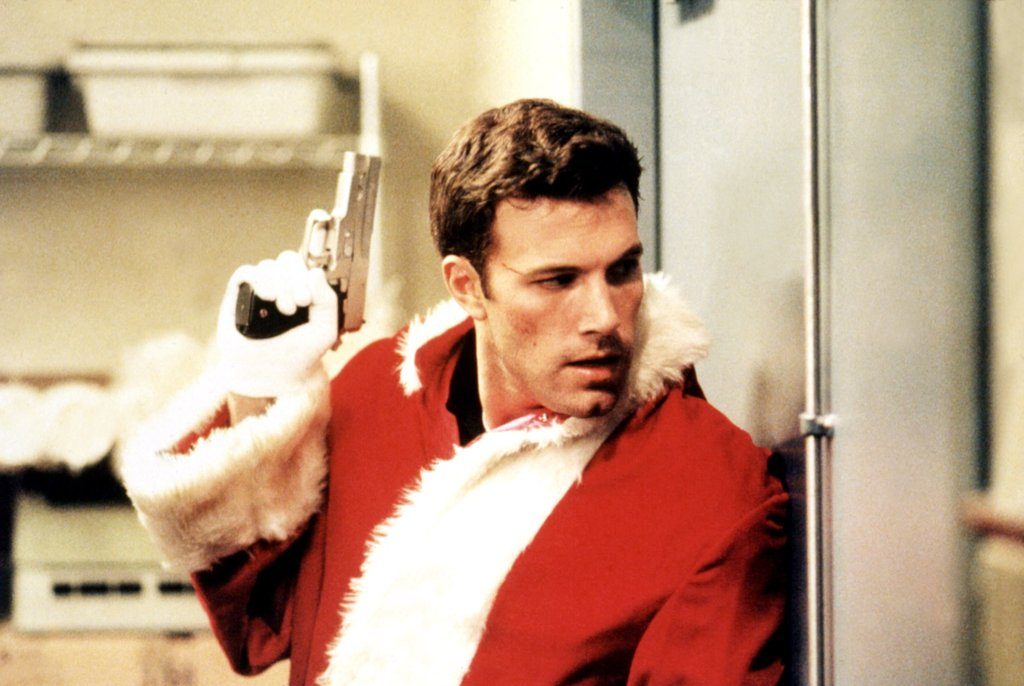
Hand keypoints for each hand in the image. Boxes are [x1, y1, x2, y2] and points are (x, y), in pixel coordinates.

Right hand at [215, 250, 337, 397]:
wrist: (270, 377)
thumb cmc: (298, 355)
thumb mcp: (324, 330)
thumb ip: (327, 301)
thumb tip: (314, 272)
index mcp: (302, 291)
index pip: (305, 267)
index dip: (307, 277)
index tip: (307, 301)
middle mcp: (280, 288)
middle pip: (287, 260)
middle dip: (295, 278)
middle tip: (299, 303)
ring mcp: (258, 292)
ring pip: (268, 265)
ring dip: (279, 283)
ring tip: (284, 309)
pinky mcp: (238, 297)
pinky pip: (245, 272)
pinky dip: (258, 278)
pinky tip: (267, 296)